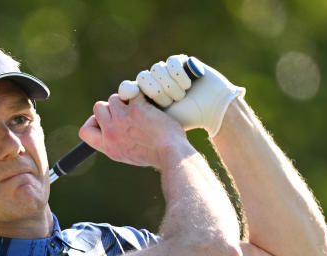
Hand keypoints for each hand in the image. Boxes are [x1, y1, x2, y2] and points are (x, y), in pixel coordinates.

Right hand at [78, 93, 192, 169]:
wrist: (170, 153)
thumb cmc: (155, 155)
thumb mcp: (128, 156)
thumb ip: (117, 143)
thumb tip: (112, 130)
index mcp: (107, 146)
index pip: (84, 131)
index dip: (93, 121)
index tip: (105, 122)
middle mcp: (110, 133)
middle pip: (98, 107)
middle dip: (112, 106)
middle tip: (127, 112)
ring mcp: (121, 119)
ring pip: (115, 97)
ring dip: (126, 100)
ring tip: (141, 108)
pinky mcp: (135, 108)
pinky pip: (132, 92)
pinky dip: (141, 95)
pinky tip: (150, 103)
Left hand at [118, 55, 245, 136]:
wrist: (211, 111)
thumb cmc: (185, 121)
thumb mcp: (157, 124)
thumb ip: (135, 120)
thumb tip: (114, 119)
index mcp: (143, 97)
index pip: (127, 87)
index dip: (128, 91)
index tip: (133, 98)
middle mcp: (153, 82)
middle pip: (142, 77)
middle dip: (155, 91)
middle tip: (168, 103)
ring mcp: (166, 71)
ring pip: (156, 69)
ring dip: (170, 86)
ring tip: (181, 96)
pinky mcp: (181, 61)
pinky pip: (171, 62)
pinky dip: (179, 74)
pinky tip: (189, 84)